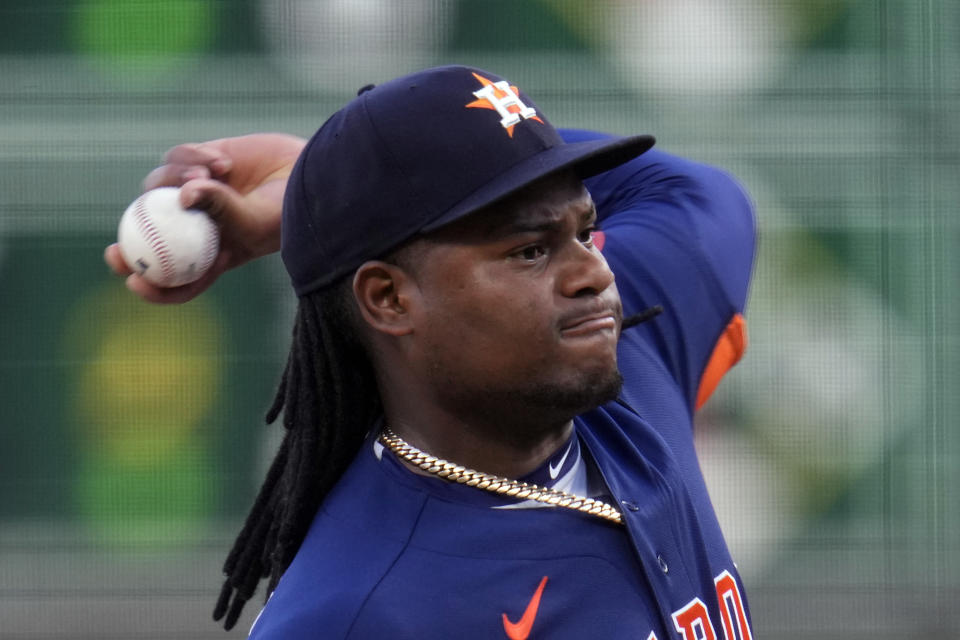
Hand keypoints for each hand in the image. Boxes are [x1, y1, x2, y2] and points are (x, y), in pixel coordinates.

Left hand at [105, 133, 305, 302]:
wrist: (312, 172)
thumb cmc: (292, 210)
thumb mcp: (256, 221)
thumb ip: (221, 209)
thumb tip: (182, 194)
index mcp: (214, 254)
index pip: (176, 277)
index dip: (151, 284)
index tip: (132, 281)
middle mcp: (200, 224)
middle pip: (152, 231)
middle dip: (131, 238)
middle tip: (116, 246)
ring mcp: (199, 191)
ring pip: (160, 186)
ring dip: (176, 180)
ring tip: (210, 176)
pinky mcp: (203, 159)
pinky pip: (179, 158)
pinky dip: (194, 158)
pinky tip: (223, 163)